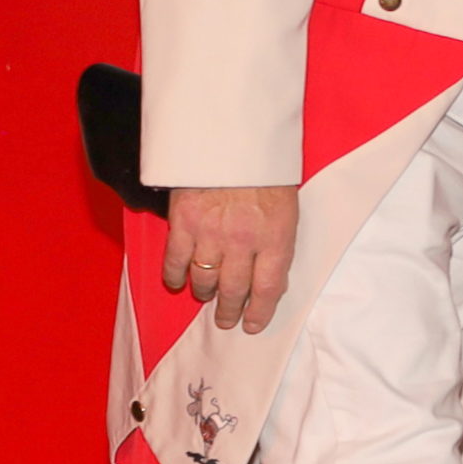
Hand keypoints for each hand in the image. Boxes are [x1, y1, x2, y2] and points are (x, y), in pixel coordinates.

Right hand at [163, 186, 299, 332]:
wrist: (233, 139)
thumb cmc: (266, 172)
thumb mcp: (287, 208)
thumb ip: (277, 243)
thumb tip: (269, 278)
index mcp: (275, 237)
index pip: (269, 288)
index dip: (260, 312)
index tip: (252, 325)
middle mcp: (243, 241)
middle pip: (235, 290)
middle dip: (230, 311)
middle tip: (227, 321)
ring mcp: (211, 234)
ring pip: (205, 280)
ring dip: (205, 293)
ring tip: (207, 297)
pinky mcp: (183, 224)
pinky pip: (176, 261)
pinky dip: (175, 276)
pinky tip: (178, 282)